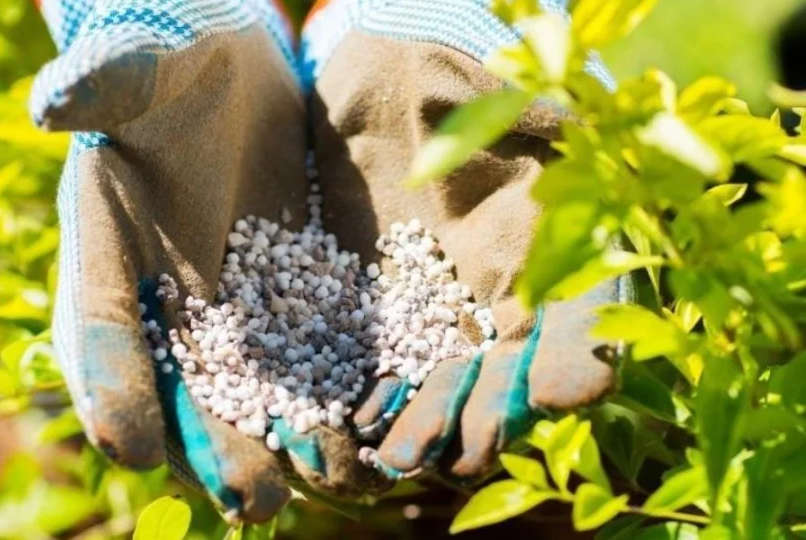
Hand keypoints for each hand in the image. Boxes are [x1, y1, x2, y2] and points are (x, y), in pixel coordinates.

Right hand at [32, 0, 383, 521]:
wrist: (228, 74)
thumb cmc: (167, 67)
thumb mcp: (139, 71)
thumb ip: (104, 87)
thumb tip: (52, 101)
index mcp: (106, 259)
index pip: (102, 332)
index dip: (113, 387)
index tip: (130, 443)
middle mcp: (165, 307)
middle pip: (183, 392)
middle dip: (217, 447)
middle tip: (254, 498)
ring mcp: (230, 313)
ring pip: (253, 394)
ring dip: (287, 442)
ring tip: (331, 479)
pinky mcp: (291, 302)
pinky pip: (311, 360)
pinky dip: (337, 397)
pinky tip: (376, 431)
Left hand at [302, 0, 623, 479]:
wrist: (380, 86)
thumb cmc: (454, 88)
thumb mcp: (498, 110)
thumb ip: (519, 150)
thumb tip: (545, 203)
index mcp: (550, 249)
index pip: (580, 317)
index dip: (578, 356)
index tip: (566, 389)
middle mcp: (500, 297)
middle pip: (505, 373)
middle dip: (488, 414)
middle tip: (465, 450)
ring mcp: (440, 313)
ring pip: (443, 385)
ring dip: (427, 425)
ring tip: (400, 454)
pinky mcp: (379, 317)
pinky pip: (379, 369)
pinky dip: (369, 400)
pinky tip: (353, 423)